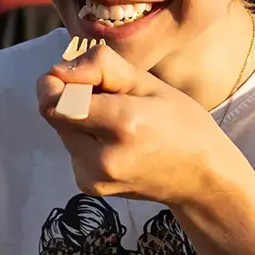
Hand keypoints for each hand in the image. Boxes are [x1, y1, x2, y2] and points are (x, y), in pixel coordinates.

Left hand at [38, 43, 232, 206]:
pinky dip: (84, 137)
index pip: (56, 102)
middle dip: (69, 96)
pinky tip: (112, 139)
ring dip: (76, 117)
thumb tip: (60, 70)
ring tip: (113, 119)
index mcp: (122, 124)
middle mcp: (101, 157)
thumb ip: (102, 68)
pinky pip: (71, 148)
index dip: (56, 83)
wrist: (200, 179)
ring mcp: (92, 177)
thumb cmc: (183, 124)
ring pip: (61, 130)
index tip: (74, 74)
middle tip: (104, 94)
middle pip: (54, 114)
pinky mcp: (88, 186)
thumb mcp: (150, 84)